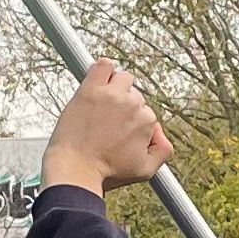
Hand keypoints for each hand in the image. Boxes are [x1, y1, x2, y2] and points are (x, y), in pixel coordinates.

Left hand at [42, 62, 170, 196]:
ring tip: (103, 105)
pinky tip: (98, 83)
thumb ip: (163, 150)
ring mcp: (111, 95)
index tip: (118, 135)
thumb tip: (160, 132)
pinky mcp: (90, 89)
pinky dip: (104, 69)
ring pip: (123, 79)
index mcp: (147, 121)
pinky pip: (104, 65)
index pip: (145, 113)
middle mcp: (132, 105)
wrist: (75, 170)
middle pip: (134, 96)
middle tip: (107, 124)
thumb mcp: (145, 170)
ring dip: (116, 88)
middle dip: (124, 108)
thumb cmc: (106, 172)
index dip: (132, 125)